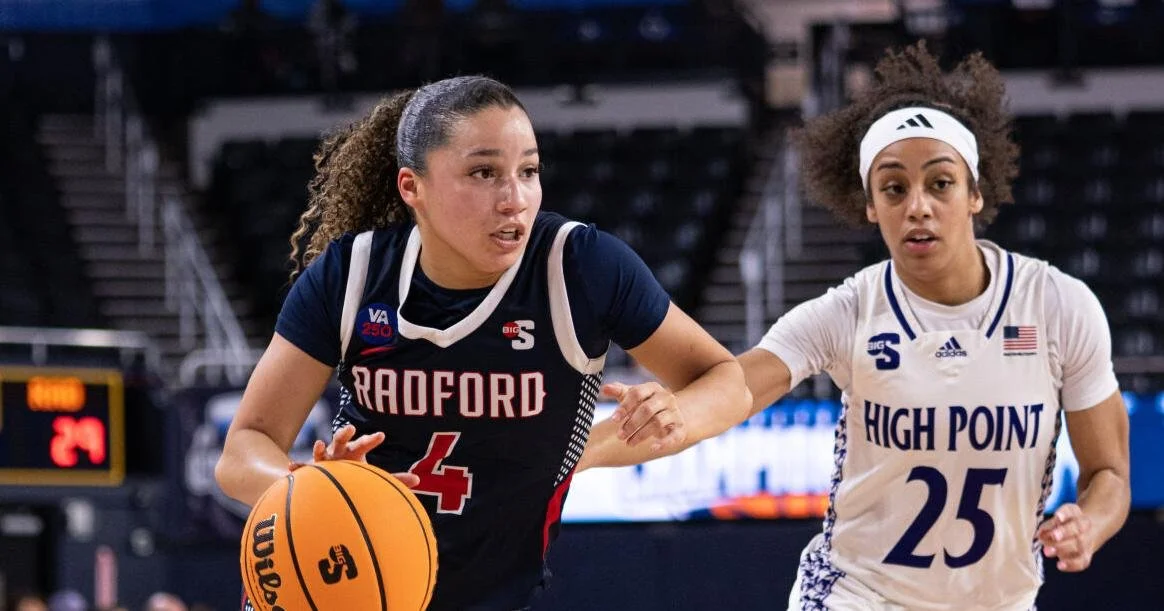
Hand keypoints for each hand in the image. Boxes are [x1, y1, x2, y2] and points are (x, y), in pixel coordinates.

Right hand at [289, 424, 419, 487]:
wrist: (330, 480)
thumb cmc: (355, 476)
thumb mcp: (373, 477)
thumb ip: (394, 479)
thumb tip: (418, 481)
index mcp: (355, 453)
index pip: (364, 443)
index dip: (371, 439)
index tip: (381, 436)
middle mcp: (338, 453)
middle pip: (341, 439)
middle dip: (345, 433)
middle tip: (350, 428)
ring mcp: (323, 460)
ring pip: (321, 450)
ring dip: (320, 447)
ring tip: (319, 444)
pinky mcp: (310, 470)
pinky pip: (303, 468)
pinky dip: (297, 467)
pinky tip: (292, 467)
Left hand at [600, 381, 686, 451]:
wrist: (670, 416)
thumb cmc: (646, 405)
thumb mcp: (632, 397)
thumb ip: (619, 391)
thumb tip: (605, 388)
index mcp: (653, 388)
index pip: (637, 392)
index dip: (624, 406)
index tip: (613, 420)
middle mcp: (666, 398)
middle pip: (647, 409)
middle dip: (631, 423)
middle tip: (619, 436)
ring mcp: (675, 413)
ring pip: (658, 422)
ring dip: (641, 434)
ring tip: (628, 443)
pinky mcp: (680, 428)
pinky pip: (674, 436)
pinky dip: (664, 443)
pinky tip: (652, 448)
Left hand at [1037, 503, 1093, 571]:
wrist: (1085, 532)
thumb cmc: (1064, 524)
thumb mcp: (1056, 518)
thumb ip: (1048, 525)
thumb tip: (1041, 535)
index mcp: (1075, 513)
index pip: (1071, 511)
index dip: (1065, 513)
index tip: (1058, 517)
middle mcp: (1084, 527)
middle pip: (1077, 528)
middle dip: (1064, 532)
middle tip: (1053, 536)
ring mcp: (1087, 542)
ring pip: (1079, 545)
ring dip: (1063, 549)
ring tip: (1047, 551)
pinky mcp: (1086, 556)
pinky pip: (1082, 562)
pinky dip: (1071, 565)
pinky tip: (1060, 565)